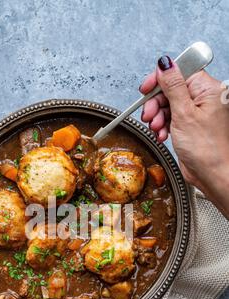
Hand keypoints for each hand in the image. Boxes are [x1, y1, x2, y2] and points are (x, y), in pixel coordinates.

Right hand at [140, 56, 228, 218]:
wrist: (211, 174)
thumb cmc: (206, 149)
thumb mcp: (184, 113)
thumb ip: (173, 86)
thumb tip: (165, 64)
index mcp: (208, 89)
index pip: (180, 72)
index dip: (160, 80)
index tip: (146, 89)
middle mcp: (204, 98)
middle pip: (171, 89)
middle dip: (156, 103)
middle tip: (150, 115)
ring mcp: (196, 112)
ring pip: (168, 105)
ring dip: (158, 117)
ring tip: (157, 128)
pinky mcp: (189, 124)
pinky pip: (171, 118)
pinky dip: (163, 126)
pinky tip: (162, 134)